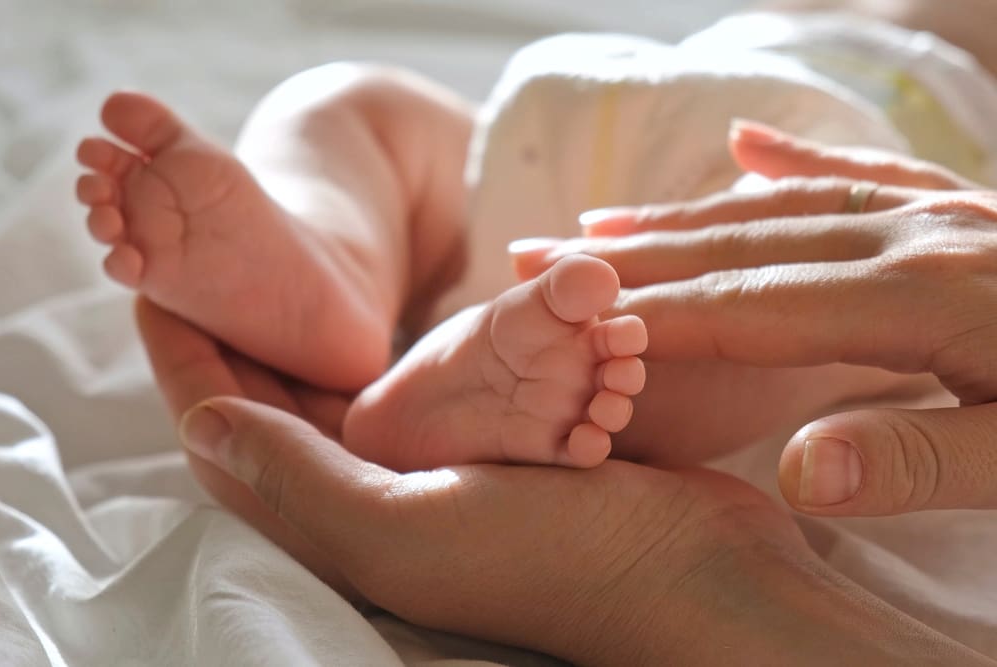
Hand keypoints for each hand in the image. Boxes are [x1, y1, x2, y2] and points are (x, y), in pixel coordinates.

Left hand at [136, 297, 990, 664]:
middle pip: (282, 411)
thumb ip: (303, 478)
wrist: (691, 571)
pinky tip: (392, 304)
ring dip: (319, 338)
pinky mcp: (493, 448)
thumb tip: (204, 422)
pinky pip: (422, 386)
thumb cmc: (555, 559)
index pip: (234, 439)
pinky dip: (396, 342)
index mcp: (344, 526)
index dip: (189, 365)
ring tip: (286, 269)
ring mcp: (437, 474)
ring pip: (351, 394)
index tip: (157, 289)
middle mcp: (379, 502)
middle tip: (214, 262)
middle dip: (245, 339)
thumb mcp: (409, 527)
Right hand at [513, 121, 996, 515]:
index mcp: (923, 302)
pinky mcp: (966, 210)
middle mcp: (917, 239)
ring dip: (686, 212)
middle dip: (634, 256)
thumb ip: (922, 462)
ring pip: (786, 204)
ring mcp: (942, 213)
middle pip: (743, 243)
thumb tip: (798, 472)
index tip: (571, 321)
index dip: (654, 314)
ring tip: (606, 220)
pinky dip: (797, 158)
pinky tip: (746, 144)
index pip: (750, 306)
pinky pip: (866, 170)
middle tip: (540, 257)